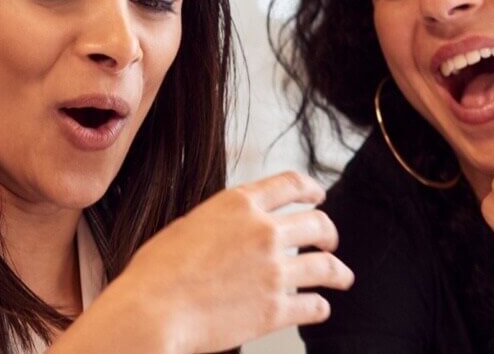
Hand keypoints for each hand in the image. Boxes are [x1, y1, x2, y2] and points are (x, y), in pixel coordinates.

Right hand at [54, 171, 354, 352]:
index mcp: (238, 204)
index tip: (318, 197)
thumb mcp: (188, 226)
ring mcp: (274, 271)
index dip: (311, 189)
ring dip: (339, 272)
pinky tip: (319, 307)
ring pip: (326, 266)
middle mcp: (263, 232)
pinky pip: (314, 306)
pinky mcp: (276, 309)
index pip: (291, 184)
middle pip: (317, 223)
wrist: (151, 311)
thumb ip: (222, 222)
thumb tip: (236, 229)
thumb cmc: (156, 273)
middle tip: (329, 242)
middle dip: (329, 233)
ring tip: (342, 277)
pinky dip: (320, 307)